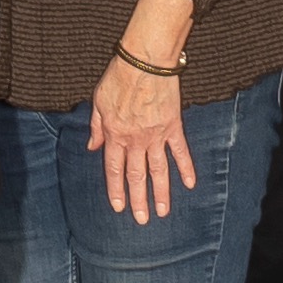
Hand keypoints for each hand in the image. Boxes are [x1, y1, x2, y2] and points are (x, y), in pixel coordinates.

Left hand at [90, 54, 200, 221]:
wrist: (144, 62)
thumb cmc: (118, 78)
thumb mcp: (98, 101)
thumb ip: (96, 127)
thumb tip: (92, 148)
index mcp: (114, 134)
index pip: (114, 169)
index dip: (116, 189)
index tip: (118, 207)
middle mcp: (134, 140)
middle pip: (136, 175)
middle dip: (139, 199)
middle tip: (143, 219)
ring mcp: (155, 135)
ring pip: (158, 170)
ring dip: (161, 192)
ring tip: (163, 212)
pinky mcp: (173, 126)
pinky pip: (180, 151)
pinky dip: (186, 168)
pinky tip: (190, 184)